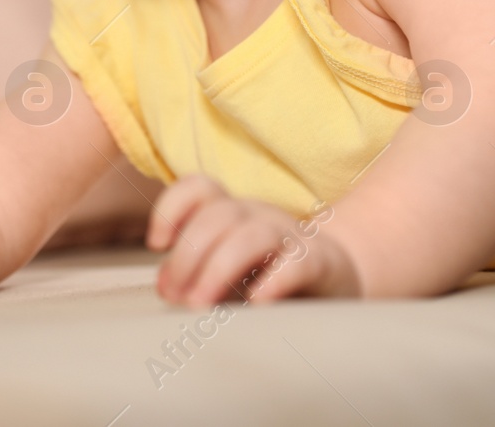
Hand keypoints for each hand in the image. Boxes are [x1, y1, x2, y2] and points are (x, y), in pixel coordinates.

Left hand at [145, 174, 360, 306]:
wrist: (337, 281)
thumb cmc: (272, 276)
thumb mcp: (228, 271)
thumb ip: (195, 272)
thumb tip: (165, 284)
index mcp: (235, 213)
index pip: (201, 188)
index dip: (172, 207)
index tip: (157, 244)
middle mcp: (261, 217)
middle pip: (219, 216)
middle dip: (189, 256)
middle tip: (177, 297)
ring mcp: (292, 238)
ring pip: (252, 235)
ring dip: (218, 268)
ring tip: (200, 304)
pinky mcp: (322, 264)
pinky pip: (298, 263)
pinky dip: (274, 280)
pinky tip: (257, 301)